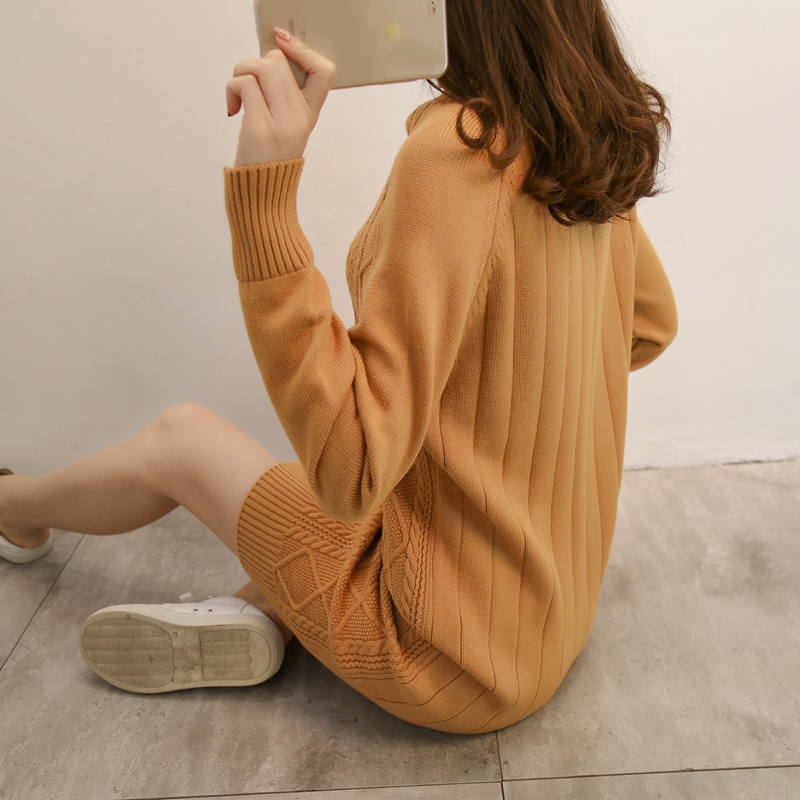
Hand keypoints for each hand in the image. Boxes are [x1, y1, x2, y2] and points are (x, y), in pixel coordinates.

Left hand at [226, 29, 335, 166]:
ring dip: (240, 72)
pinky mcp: (260, 128)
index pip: (324, 71)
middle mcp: (300, 117)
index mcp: (309, 114)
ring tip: (238, 96)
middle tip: (246, 86)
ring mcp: (281, 122)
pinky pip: (244, 84)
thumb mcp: (287, 129)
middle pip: (278, 61)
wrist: (263, 197)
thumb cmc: (269, 161)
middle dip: (254, 64)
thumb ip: (283, 98)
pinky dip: (232, 89)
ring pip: (262, 68)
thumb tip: (266, 61)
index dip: (302, 50)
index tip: (280, 49)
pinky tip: (233, 109)